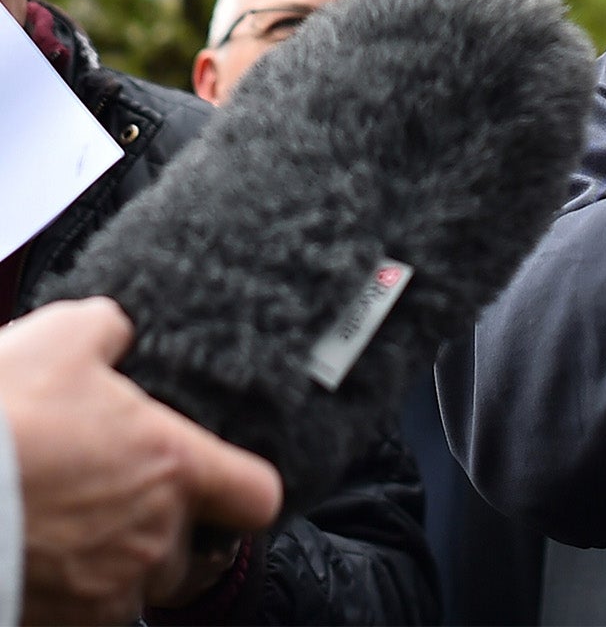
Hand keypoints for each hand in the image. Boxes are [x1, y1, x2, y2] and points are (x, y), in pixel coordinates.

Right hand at [0, 298, 281, 625]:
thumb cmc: (1, 419)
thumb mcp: (61, 338)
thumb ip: (109, 329)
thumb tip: (118, 329)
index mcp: (173, 467)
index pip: (258, 497)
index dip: (245, 489)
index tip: (225, 479)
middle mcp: (152, 537)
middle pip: (196, 553)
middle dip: (169, 533)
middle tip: (125, 503)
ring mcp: (103, 589)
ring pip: (135, 590)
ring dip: (116, 567)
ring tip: (73, 530)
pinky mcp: (54, 623)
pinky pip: (81, 615)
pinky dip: (67, 593)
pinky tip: (38, 555)